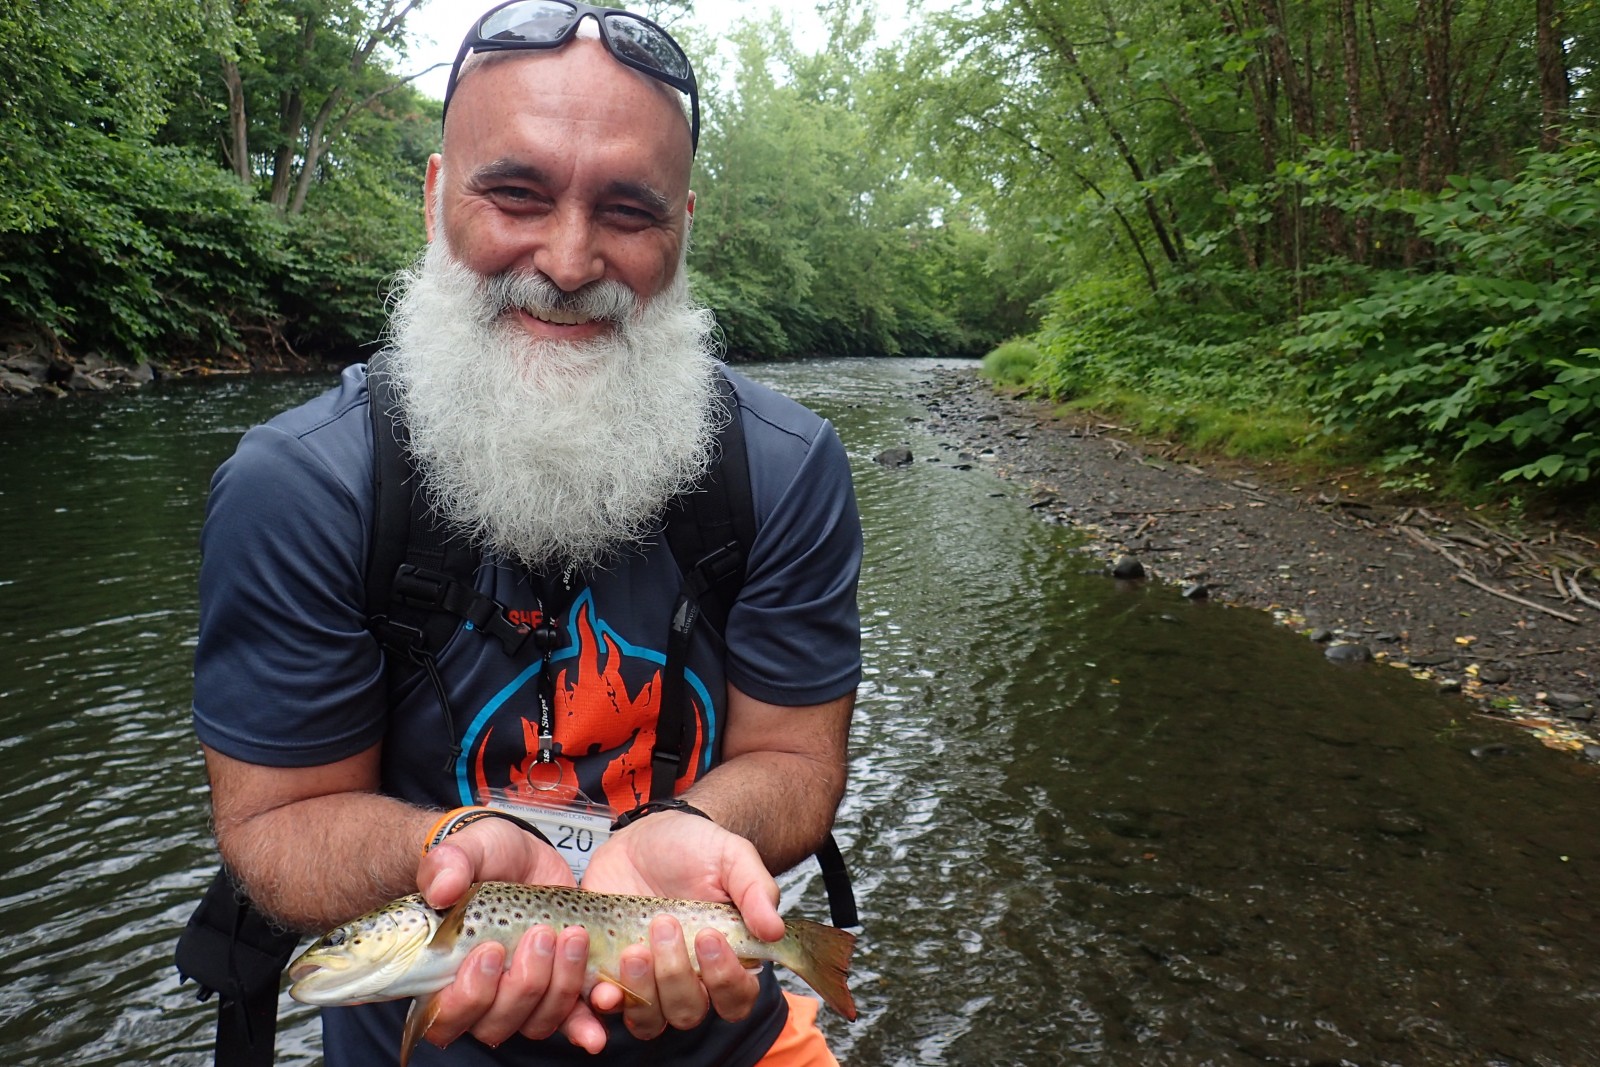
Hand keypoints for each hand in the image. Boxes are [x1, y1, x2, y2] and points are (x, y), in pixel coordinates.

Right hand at [414, 818, 610, 1053]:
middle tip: (541, 934)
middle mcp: (482, 996)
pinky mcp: (557, 990)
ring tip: (573, 937)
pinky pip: (571, 1020)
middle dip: (524, 983)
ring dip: (559, 985)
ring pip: (537, 1022)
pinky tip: (601, 999)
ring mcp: (522, 998)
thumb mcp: (469, 848)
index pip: (445, 1017)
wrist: (525, 858)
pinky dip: (586, 1019)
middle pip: (497, 1023)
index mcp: (445, 973)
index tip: (491, 951)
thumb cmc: (487, 859)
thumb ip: (448, 863)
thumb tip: (441, 889)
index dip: (468, 997)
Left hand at [580, 810, 782, 1036]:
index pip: (737, 997)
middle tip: (665, 926)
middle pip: (689, 1011)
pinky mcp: (611, 973)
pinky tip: (602, 984)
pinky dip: (607, 1001)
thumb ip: (756, 889)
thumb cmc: (695, 848)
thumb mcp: (731, 857)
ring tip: (633, 949)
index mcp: (726, 958)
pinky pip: (610, 1007)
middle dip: (676, 975)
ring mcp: (648, 980)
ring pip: (651, 1019)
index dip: (725, 979)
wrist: (644, 836)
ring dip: (642, 991)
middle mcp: (689, 977)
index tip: (708, 936)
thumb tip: (775, 930)